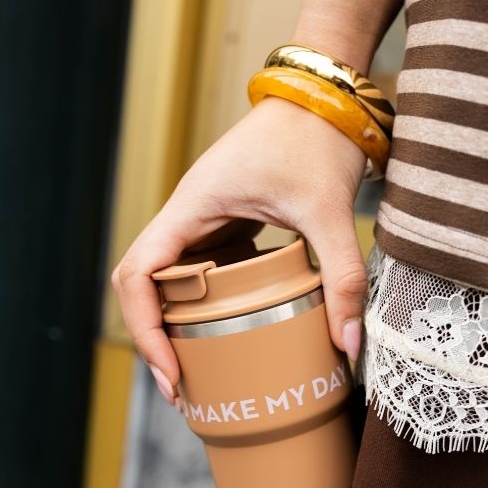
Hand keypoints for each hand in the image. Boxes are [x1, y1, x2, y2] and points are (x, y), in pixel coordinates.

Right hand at [111, 96, 368, 404]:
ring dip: (180, 326)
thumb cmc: (318, 140)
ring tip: (205, 372)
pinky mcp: (229, 224)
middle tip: (187, 389)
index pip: (137, 275)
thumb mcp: (331, 213)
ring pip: (173, 281)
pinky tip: (236, 334)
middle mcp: (189, 215)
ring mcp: (206, 220)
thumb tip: (350, 346)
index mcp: (193, 207)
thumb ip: (342, 278)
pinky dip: (210, 307)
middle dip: (158, 340)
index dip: (144, 330)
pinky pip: (204, 271)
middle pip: (147, 286)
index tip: (172, 373)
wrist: (329, 98)